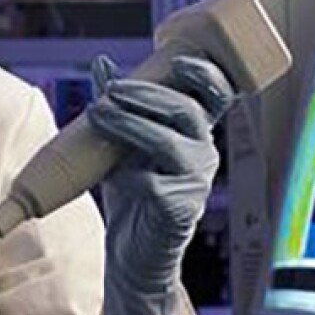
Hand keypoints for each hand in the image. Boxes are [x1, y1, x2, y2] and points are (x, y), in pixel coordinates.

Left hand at [87, 54, 233, 314]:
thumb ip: (120, 105)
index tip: (180, 61)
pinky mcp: (179, 209)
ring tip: (98, 114)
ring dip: (129, 124)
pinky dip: (125, 174)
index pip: (216, 96)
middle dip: (147, 94)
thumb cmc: (132, 194)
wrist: (131, 253)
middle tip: (111, 90)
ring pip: (167, 142)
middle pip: (186, 110)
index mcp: (195, 133)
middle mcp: (203, 153)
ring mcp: (195, 182)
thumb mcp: (123, 144)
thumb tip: (103, 63)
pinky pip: (149, 181)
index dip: (205, 74)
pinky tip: (111, 175)